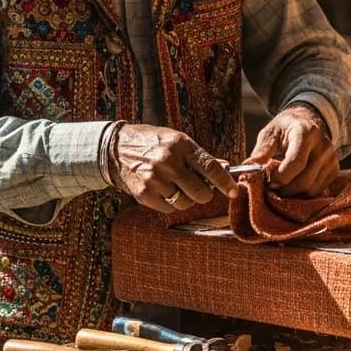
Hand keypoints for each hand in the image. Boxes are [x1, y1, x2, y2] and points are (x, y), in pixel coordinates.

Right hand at [108, 124, 238, 212]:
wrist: (116, 148)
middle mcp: (168, 162)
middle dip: (204, 194)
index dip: (226, 182)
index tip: (234, 191)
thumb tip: (226, 169)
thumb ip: (200, 157)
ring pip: (184, 203)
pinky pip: (168, 209)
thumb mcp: (177, 141)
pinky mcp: (143, 193)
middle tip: (200, 189)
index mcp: (181, 145)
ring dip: (185, 198)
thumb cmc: (153, 143)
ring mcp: (155, 179)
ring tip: (176, 186)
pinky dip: (170, 204)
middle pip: (200, 192)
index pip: (211, 168)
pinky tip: (163, 190)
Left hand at [248, 104, 338, 196]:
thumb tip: (247, 168)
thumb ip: (261, 151)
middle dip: (285, 190)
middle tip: (270, 189)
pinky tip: (292, 185)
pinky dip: (303, 193)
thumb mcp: (270, 133)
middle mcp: (323, 146)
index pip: (296, 163)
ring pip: (312, 190)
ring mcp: (331, 159)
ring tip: (280, 186)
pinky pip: (317, 191)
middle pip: (305, 181)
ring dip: (293, 194)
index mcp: (306, 133)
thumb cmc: (285, 127)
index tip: (267, 182)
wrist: (308, 121)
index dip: (280, 177)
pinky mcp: (334, 170)